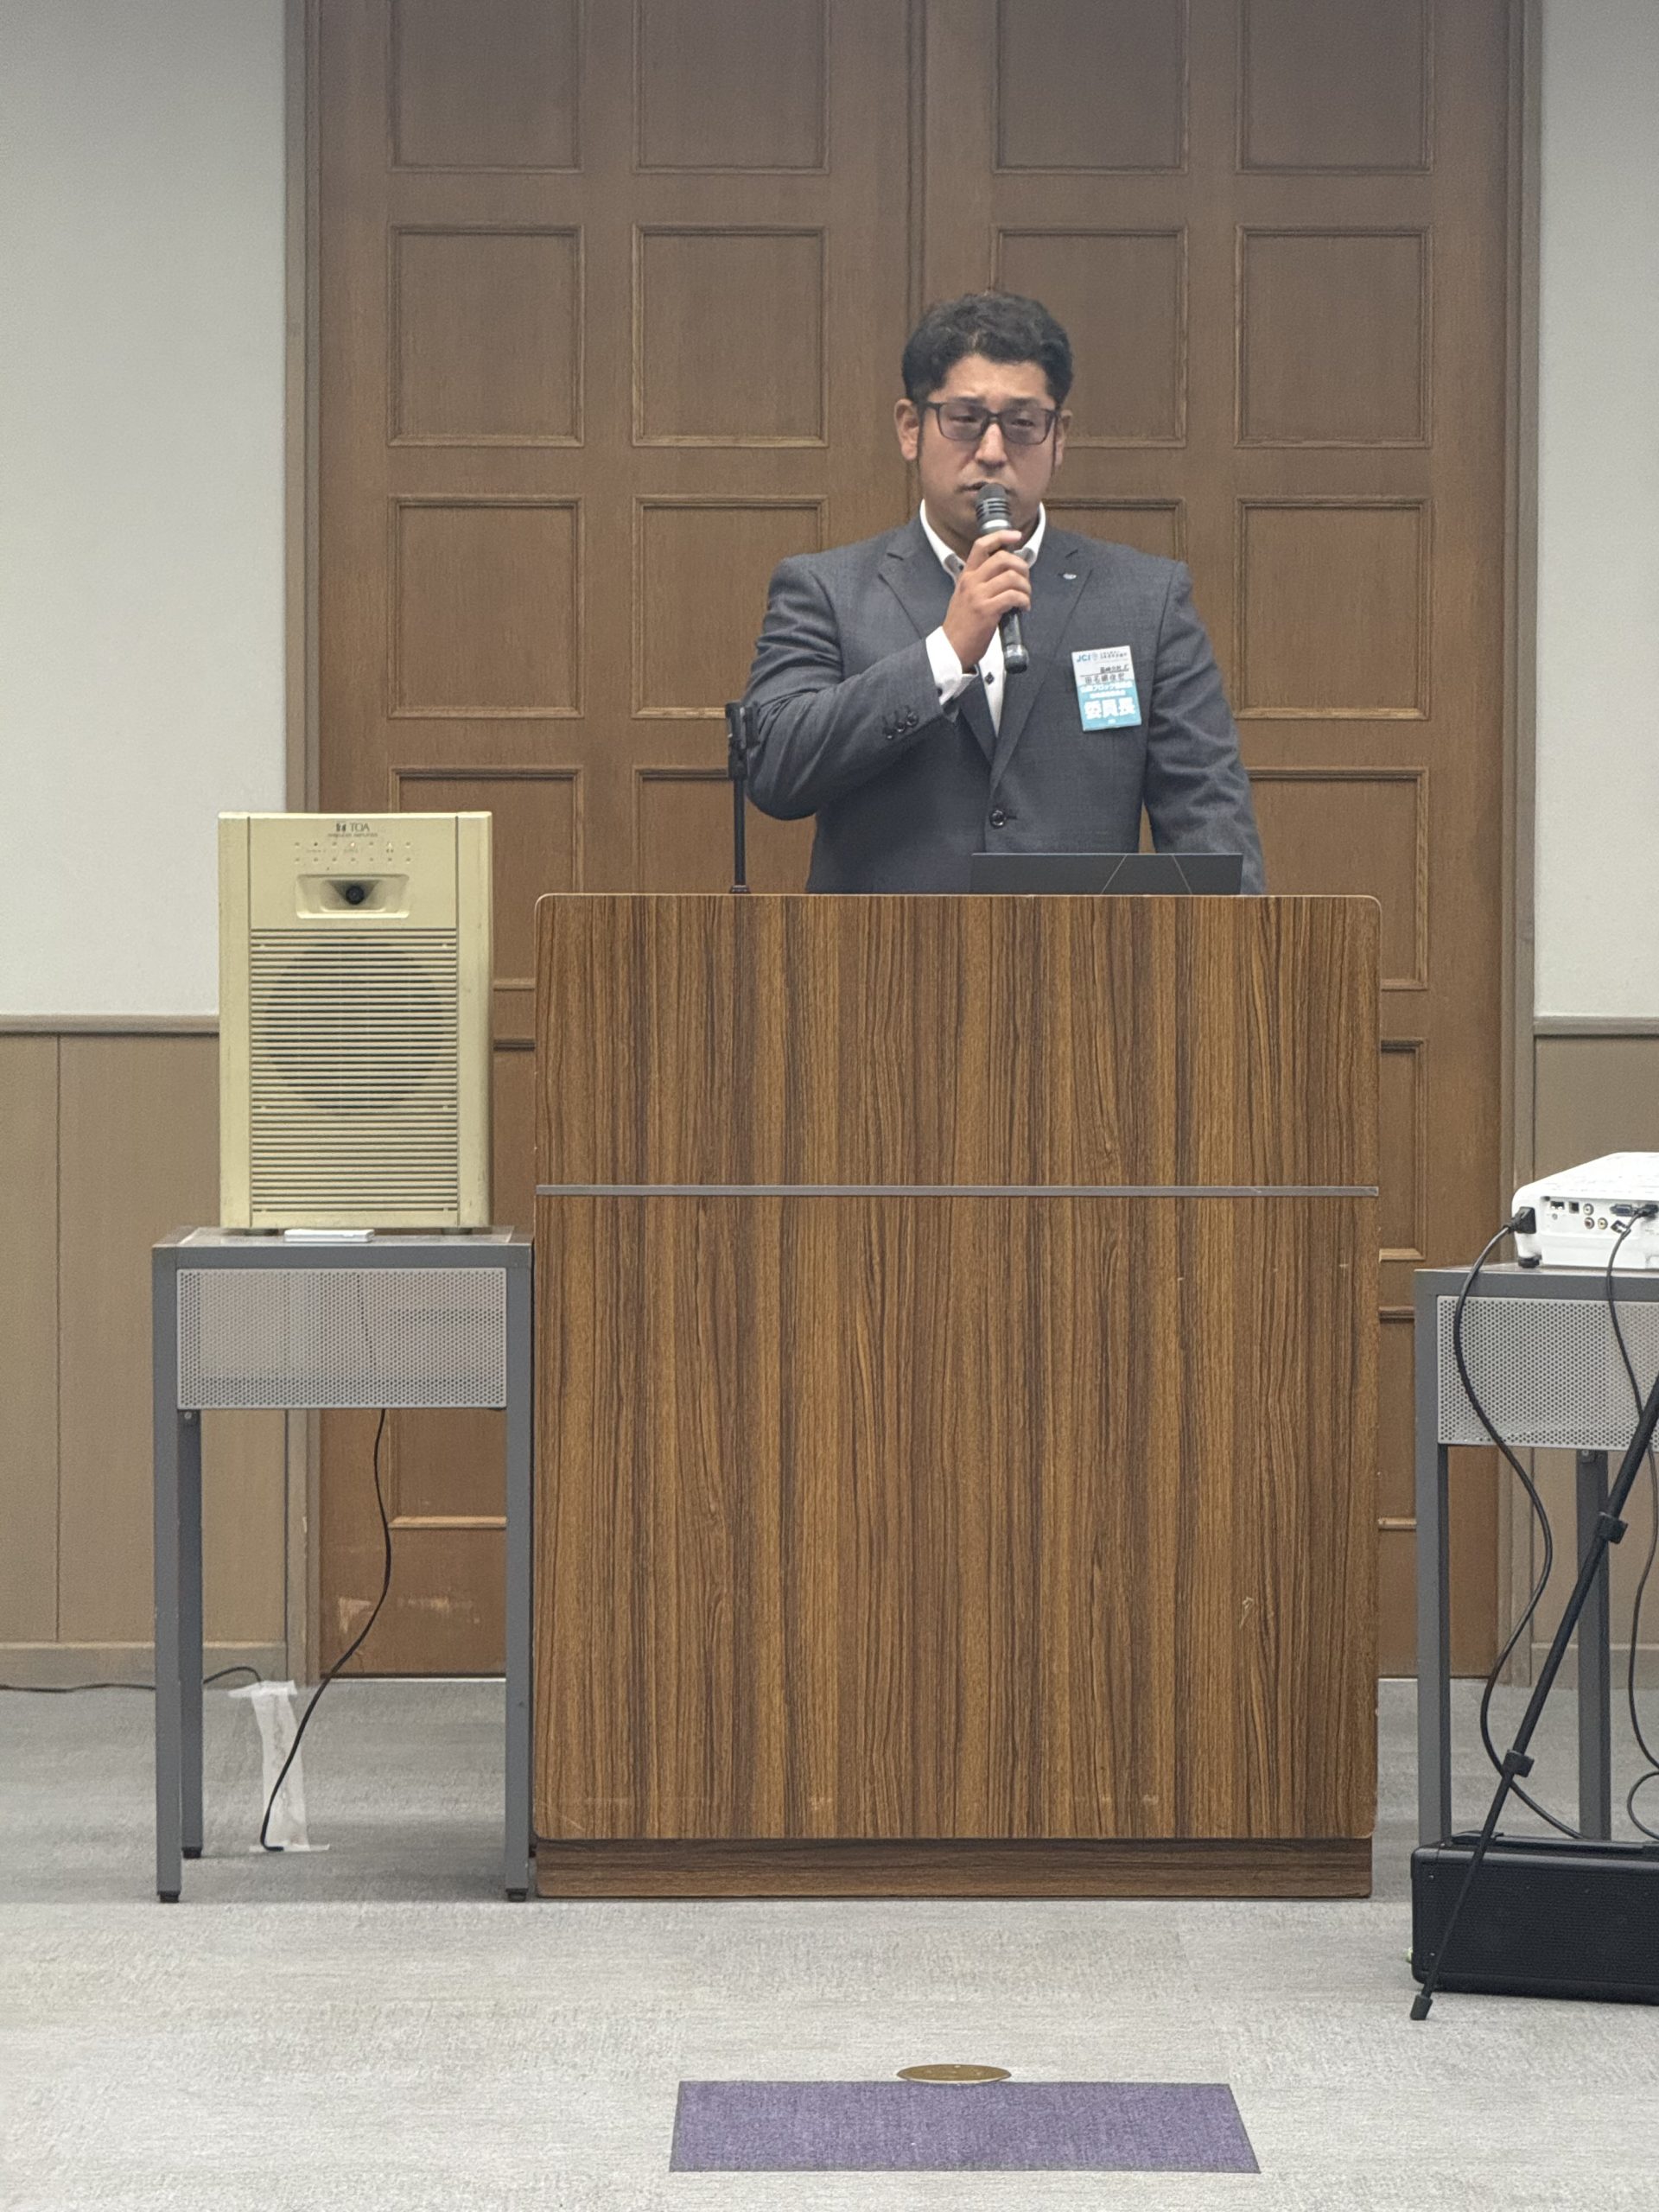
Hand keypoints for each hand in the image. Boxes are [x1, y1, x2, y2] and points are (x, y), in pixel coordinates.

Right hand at [941, 531, 1031, 669]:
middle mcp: (971, 582)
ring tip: (1025, 597)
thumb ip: (980, 583)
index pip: (981, 546)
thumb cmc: (961, 626)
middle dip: (1022, 566)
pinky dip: (1024, 600)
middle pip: (1002, 558)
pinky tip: (1023, 607)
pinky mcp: (986, 611)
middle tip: (1025, 579)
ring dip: (1026, 586)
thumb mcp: (964, 596)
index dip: (1001, 536)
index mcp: (966, 576)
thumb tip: (1006, 574)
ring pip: (1011, 577)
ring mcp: (978, 596)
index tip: (1016, 536)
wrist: (950, 648)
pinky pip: (1013, 596)